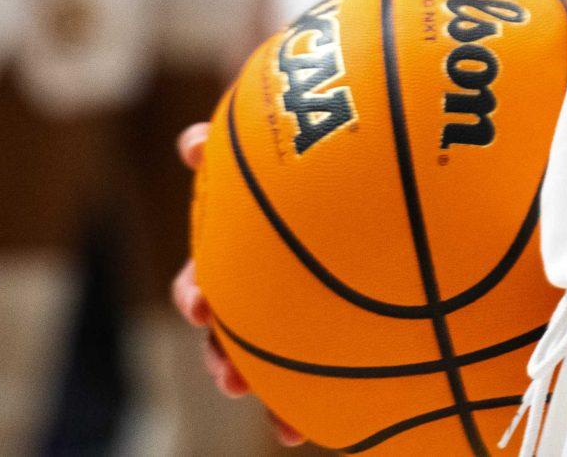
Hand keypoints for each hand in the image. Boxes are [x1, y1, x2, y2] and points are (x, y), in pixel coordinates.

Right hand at [171, 125, 303, 446]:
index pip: (208, 278)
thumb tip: (191, 145)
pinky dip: (309, 407)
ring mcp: (297, 312)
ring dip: (270, 396)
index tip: (201, 306)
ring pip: (272, 363)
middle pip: (233, 334)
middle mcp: (264, 288)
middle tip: (232, 380)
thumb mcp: (283, 139)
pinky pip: (322, 374)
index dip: (198, 294)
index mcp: (246, 251)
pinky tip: (315, 432)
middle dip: (225, 362)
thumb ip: (238, 146)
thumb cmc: (320, 149)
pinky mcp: (335, 333)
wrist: (375, 168)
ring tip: (284, 425)